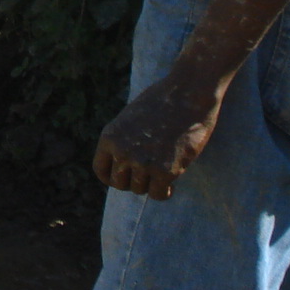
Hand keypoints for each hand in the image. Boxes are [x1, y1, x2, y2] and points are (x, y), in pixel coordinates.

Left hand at [91, 73, 225, 200]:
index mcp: (110, 136)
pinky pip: (158, 194)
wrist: (188, 94)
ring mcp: (143, 162)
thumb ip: (122, 140)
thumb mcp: (130, 118)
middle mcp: (122, 151)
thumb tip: (121, 165)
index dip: (113, 177)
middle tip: (147, 175)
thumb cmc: (162, 101)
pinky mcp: (165, 171)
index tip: (126, 176)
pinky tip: (171, 184)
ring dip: (151, 184)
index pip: (101, 171)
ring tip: (161, 173)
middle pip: (119, 184)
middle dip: (133, 182)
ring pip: (140, 190)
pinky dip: (164, 193)